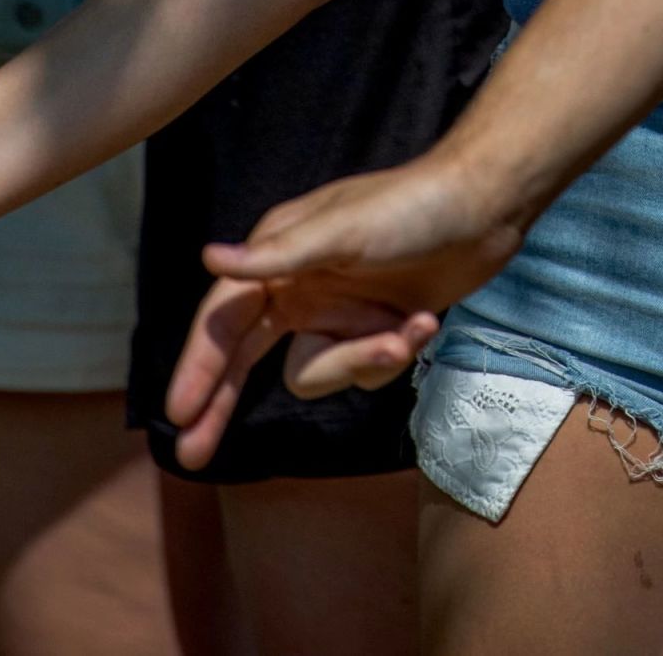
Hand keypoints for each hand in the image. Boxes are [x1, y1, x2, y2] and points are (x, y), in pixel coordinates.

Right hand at [163, 155, 527, 464]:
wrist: (486, 208)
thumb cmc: (412, 207)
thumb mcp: (344, 230)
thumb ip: (278, 256)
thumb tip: (210, 258)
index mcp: (279, 254)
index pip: (223, 320)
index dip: (197, 367)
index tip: (176, 415)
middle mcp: (297, 285)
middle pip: (245, 359)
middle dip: (222, 402)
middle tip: (195, 456)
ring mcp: (336, 310)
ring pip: (317, 371)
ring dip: (361, 359)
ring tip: (405, 329)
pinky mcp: (373, 327)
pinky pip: (363, 369)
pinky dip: (393, 353)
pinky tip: (425, 321)